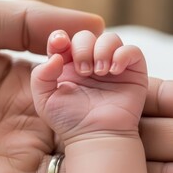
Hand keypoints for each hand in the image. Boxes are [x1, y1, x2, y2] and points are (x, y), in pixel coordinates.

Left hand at [31, 30, 147, 141]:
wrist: (95, 137)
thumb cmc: (70, 121)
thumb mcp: (44, 99)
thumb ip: (40, 76)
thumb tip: (56, 56)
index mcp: (66, 65)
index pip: (62, 40)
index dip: (59, 37)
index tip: (60, 44)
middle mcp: (89, 62)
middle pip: (86, 36)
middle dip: (83, 47)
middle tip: (83, 71)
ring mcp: (110, 65)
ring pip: (110, 38)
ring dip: (102, 50)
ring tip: (100, 71)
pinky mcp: (132, 72)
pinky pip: (132, 51)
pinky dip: (123, 54)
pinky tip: (114, 70)